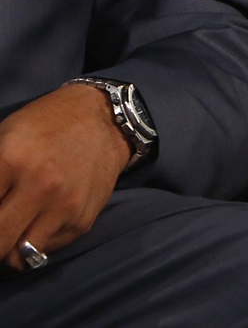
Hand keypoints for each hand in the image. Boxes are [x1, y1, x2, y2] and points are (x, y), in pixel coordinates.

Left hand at [0, 83, 131, 269]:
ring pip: (18, 255)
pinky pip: (47, 248)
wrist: (107, 122)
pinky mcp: (82, 221)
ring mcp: (64, 207)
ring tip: (14, 226)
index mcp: (12, 159)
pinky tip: (42, 217)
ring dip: (12, 244)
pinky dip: (37, 239)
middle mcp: (40, 187)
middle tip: (0, 224)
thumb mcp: (4, 136)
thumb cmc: (47, 126)